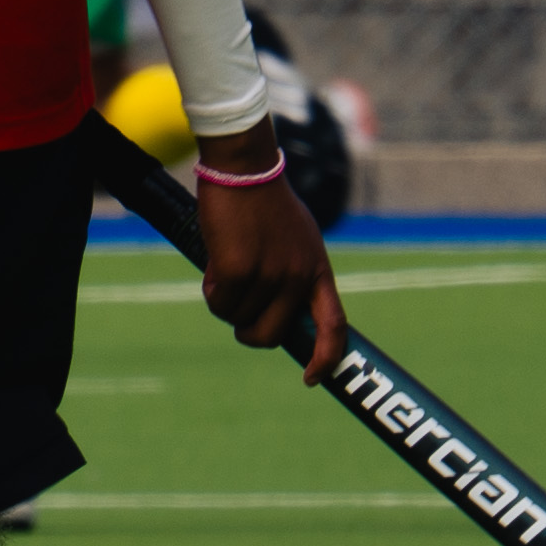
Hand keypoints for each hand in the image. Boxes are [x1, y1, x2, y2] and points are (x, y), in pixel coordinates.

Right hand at [190, 128, 345, 384]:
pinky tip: (216, 259)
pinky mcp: (239, 270)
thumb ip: (295, 275)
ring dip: (225, 300)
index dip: (325, 358)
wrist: (244, 167)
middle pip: (271, 335)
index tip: (311, 378)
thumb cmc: (265, 201)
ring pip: (239, 318)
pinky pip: (219, 302)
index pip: (334, 327)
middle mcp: (298, 277)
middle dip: (247, 329)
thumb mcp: (296, 240)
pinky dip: (211, 288)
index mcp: (318, 270)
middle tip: (235, 306)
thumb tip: (279, 314)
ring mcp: (270, 275)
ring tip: (226, 263)